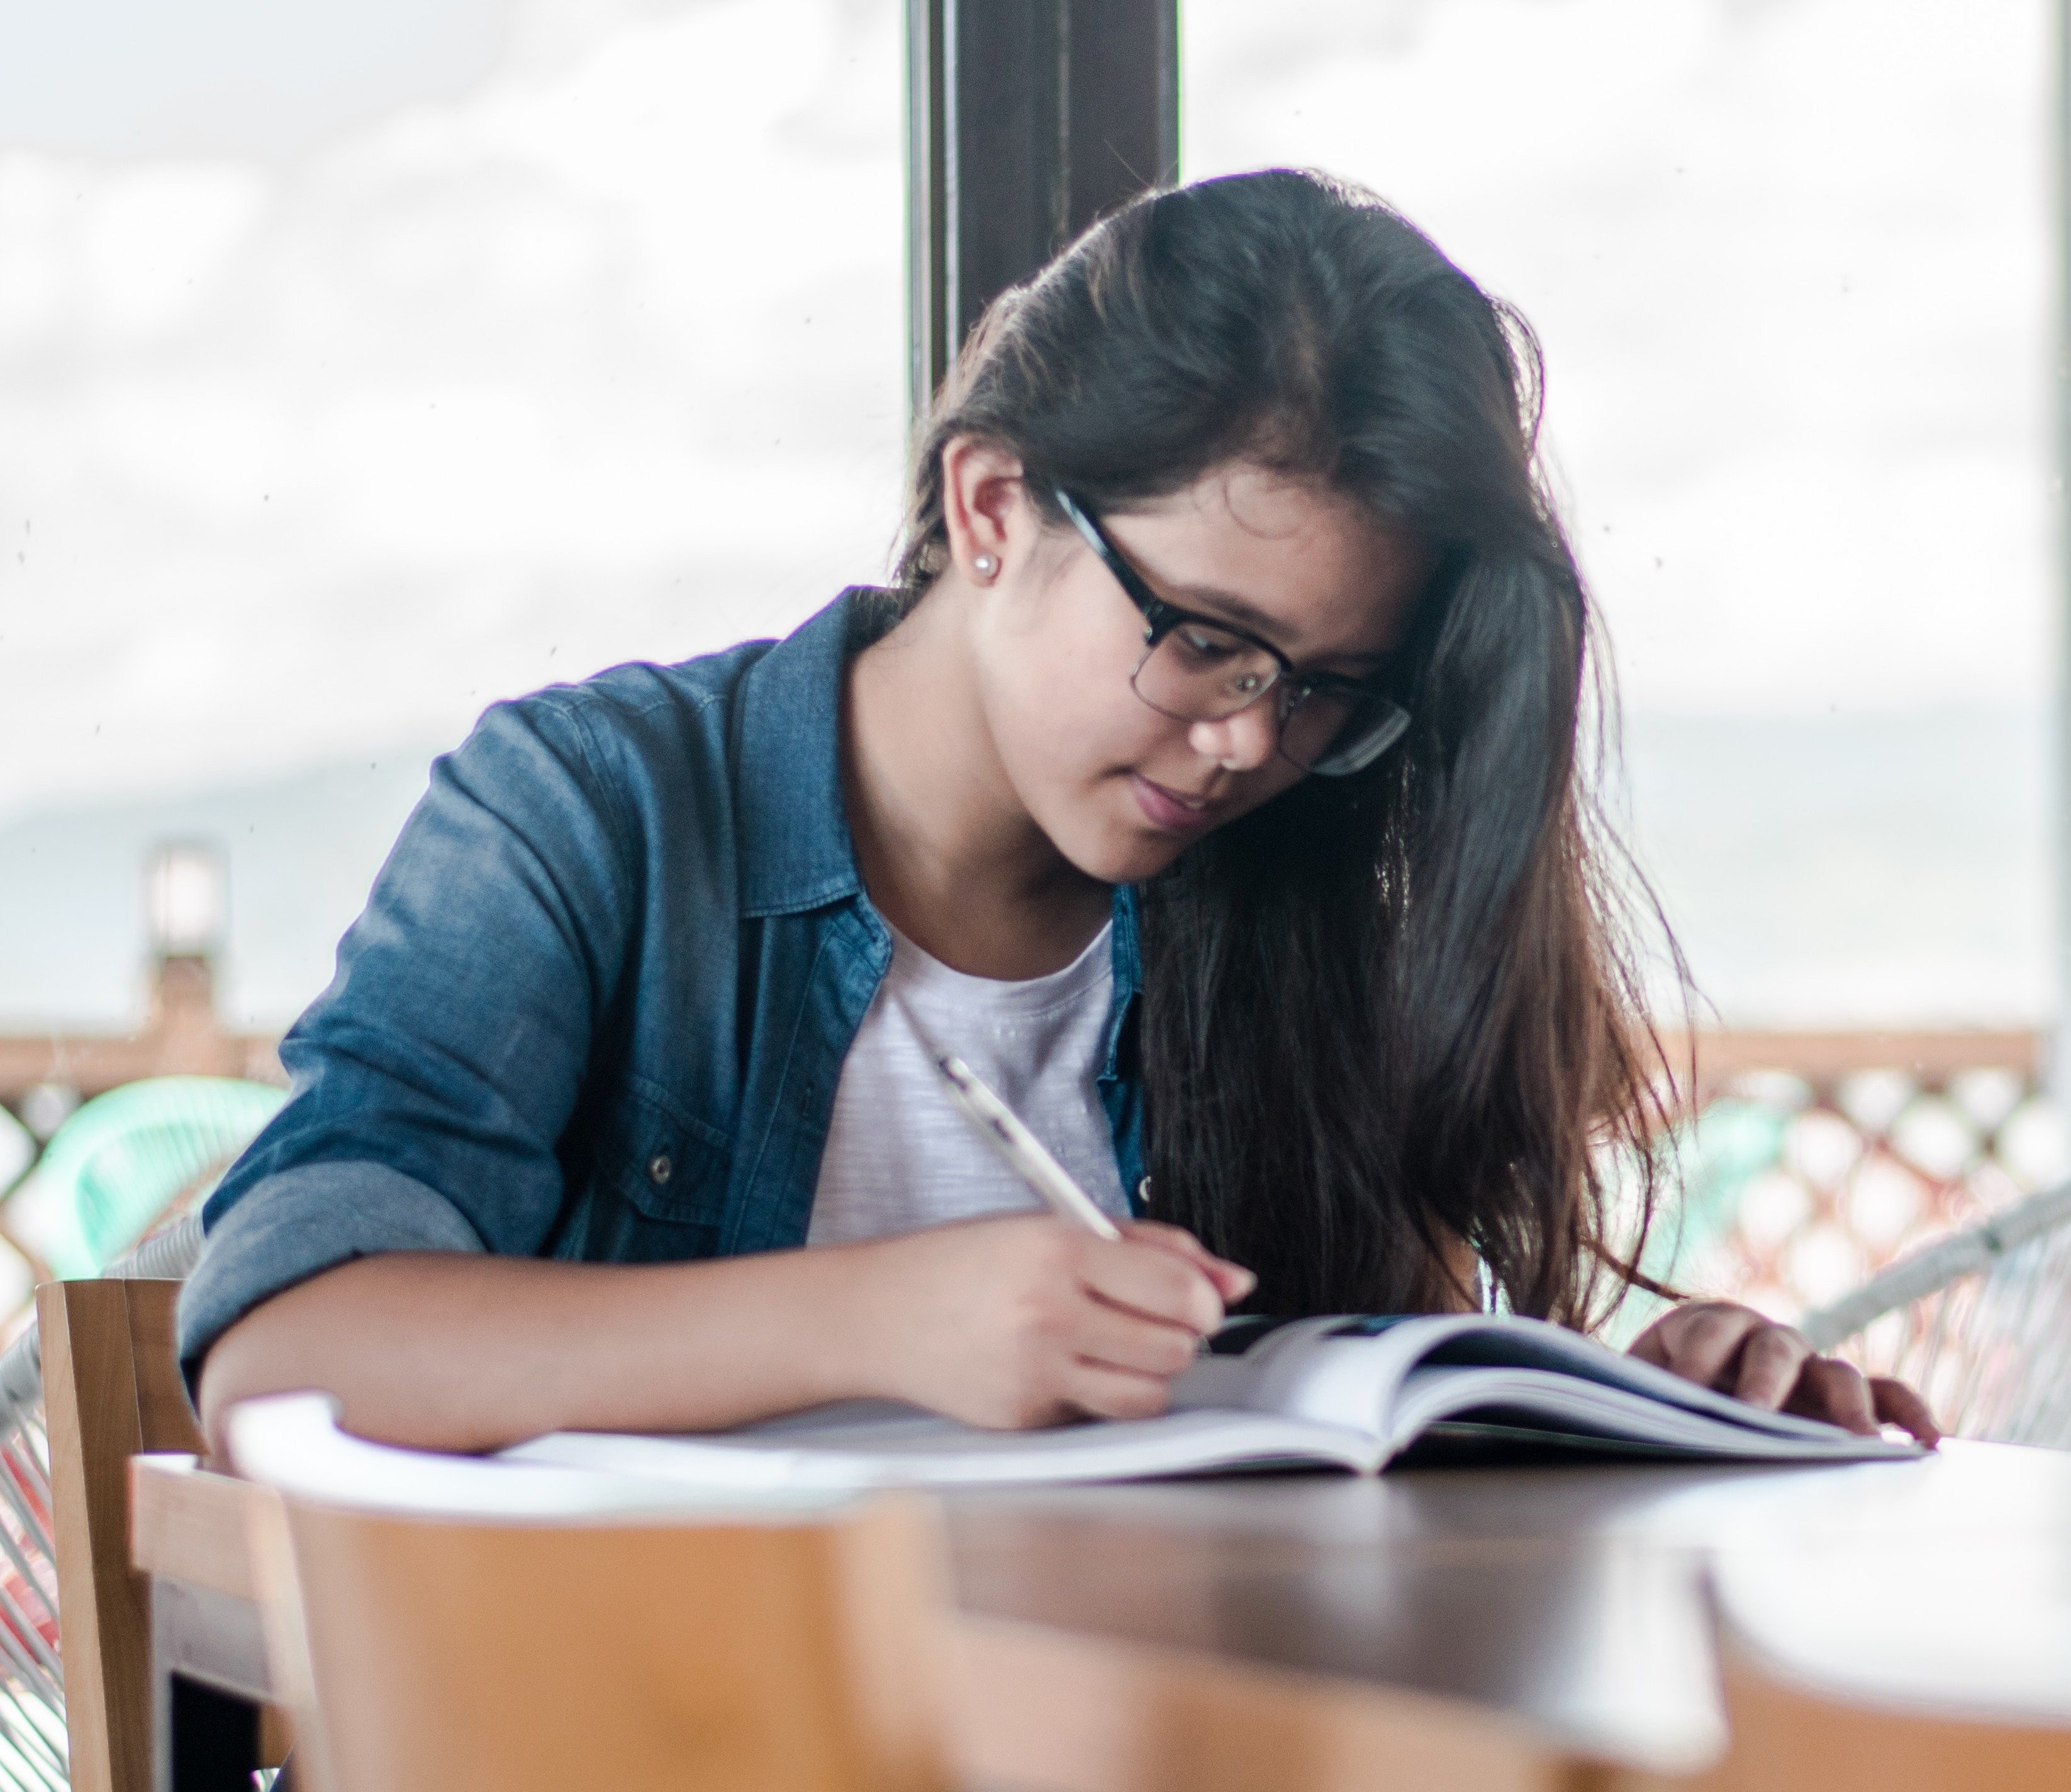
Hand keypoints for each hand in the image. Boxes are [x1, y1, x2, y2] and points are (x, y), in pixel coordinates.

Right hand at [847, 1214, 1255, 1430]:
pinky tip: (1062, 1366)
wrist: (877, 1314)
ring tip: (1113, 1345)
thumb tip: (1234, 1281)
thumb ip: (1150, 1248)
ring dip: (1148, 1372)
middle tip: (1149, 1319)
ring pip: (1149, 1394)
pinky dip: (1097, 1395)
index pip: (1176, 1289)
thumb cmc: (965, 1263)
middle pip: (1174, 1347)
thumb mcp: (1052, 1226)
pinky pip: (1098, 1416)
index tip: (1199, 1300)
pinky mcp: (1024, 1419)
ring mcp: (1034, 1373)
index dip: (1203, 1300)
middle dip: (1177, 1335)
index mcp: (1057, 1250)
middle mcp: (1047, 1313)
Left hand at [1628, 1300, 1939, 1444]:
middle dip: (1766, 1379)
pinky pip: (1885, 1395)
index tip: (1686, 1385)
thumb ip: (1639, 1390)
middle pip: (1775, 1347)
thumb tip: (1627, 1410)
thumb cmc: (1658, 1390)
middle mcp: (1764, 1339)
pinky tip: (1927, 1442)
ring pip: (1838, 1372)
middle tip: (1758, 1416)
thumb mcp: (1641, 1383)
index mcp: (1707, 1324)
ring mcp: (1810, 1368)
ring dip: (1848, 1403)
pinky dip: (1908, 1412)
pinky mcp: (1843, 1397)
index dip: (1698, 1354)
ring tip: (1859, 1440)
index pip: (1709, 1330)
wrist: (1679, 1390)